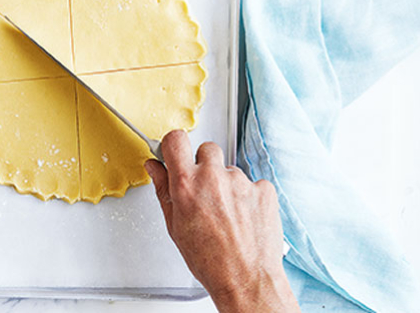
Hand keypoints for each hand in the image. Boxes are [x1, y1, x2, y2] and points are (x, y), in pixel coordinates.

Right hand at [144, 131, 298, 312]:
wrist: (246, 279)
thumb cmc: (210, 260)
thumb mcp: (175, 226)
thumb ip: (163, 190)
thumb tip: (155, 168)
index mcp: (187, 184)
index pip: (176, 140)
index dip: (175, 144)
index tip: (176, 152)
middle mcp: (214, 177)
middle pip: (207, 149)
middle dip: (205, 165)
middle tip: (206, 191)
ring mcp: (241, 182)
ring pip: (231, 170)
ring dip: (228, 185)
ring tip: (228, 215)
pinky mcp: (264, 189)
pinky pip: (253, 183)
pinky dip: (249, 197)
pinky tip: (245, 218)